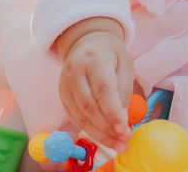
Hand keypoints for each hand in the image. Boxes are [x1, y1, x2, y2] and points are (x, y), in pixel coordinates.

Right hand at [56, 17, 134, 151]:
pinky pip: (75, 117)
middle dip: (107, 129)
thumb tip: (122, 121)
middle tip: (124, 142)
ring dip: (99, 134)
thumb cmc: (110, 55)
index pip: (103, 90)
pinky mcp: (62, 96)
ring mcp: (65, 84)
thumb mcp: (125, 65)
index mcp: (94, 58)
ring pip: (80, 116)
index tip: (124, 130)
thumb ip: (124, 91)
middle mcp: (75, 71)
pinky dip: (90, 130)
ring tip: (117, 144)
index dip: (113, 112)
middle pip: (89, 106)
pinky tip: (104, 137)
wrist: (86, 43)